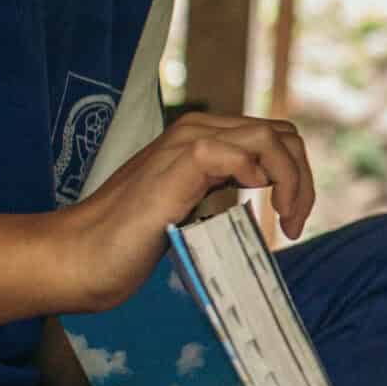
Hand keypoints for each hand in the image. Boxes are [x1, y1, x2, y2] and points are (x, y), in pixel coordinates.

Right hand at [47, 110, 316, 311]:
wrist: (84, 255)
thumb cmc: (130, 240)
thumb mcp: (189, 207)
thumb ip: (219, 189)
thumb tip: (263, 195)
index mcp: (203, 138)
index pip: (274, 139)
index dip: (296, 176)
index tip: (292, 219)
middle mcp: (198, 130)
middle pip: (282, 134)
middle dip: (303, 178)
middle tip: (295, 224)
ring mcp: (188, 142)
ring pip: (270, 139)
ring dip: (293, 181)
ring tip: (288, 222)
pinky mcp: (180, 161)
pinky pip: (240, 154)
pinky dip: (263, 178)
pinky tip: (255, 207)